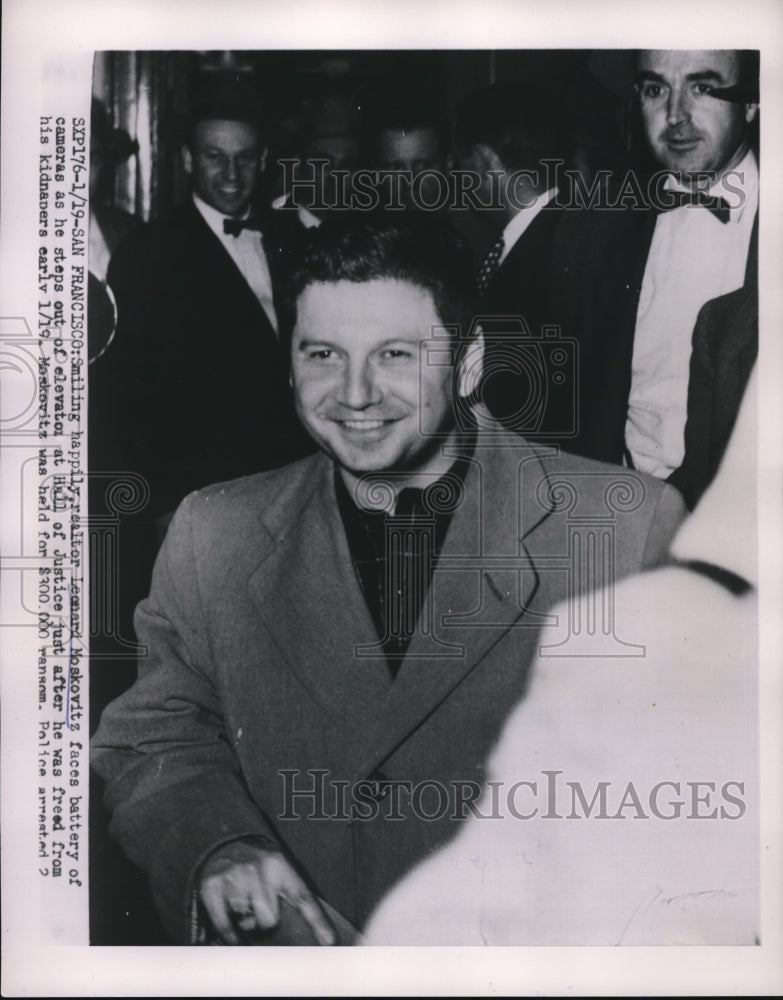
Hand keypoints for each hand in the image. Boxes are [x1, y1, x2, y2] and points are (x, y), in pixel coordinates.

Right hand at [198, 840, 335, 944]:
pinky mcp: (212, 886)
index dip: (317, 920)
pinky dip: (229, 934)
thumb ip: (294, 895)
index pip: (302, 897)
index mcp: (281, 865)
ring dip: (246, 923)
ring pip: (246, 924)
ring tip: (244, 906)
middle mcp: (258, 869)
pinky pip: (225, 927)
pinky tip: (232, 927)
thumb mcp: (281, 869)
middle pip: (269, 920)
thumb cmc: (259, 865)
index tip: (329, 940)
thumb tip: (319, 937)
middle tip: (260, 910)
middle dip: (265, 921)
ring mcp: (233, 876)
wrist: (226, 842)